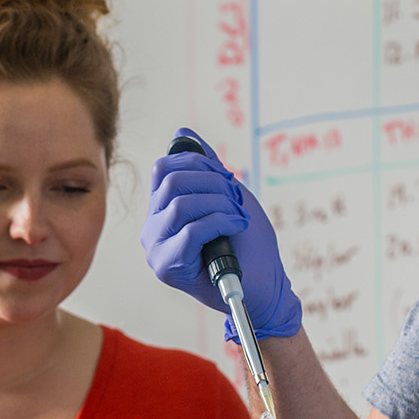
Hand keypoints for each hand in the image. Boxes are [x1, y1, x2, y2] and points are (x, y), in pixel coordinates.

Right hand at [141, 128, 301, 338]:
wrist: (264, 287)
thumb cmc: (248, 245)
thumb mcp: (228, 195)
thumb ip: (205, 166)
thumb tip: (182, 131)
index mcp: (163, 210)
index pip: (164, 168)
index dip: (198, 163)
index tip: (226, 177)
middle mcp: (154, 228)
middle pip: (172, 182)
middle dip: (213, 183)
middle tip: (236, 200)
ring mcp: (157, 248)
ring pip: (181, 204)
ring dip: (220, 204)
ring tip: (238, 216)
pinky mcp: (168, 267)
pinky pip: (191, 230)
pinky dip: (221, 222)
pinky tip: (237, 227)